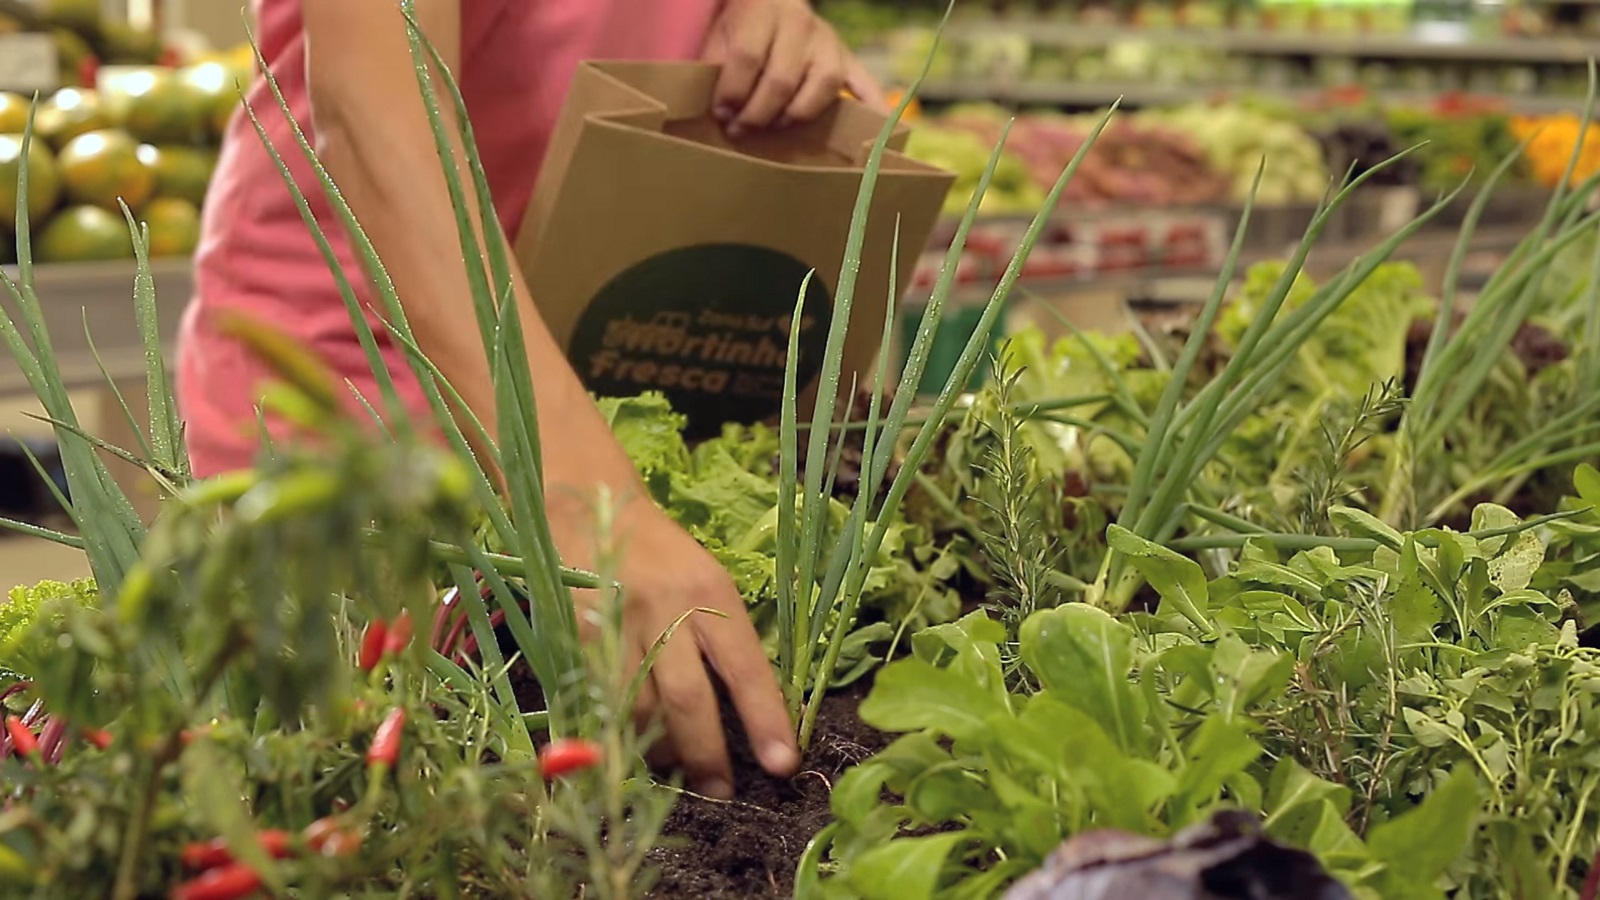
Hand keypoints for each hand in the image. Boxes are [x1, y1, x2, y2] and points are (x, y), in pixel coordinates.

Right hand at [551, 491, 798, 798]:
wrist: (589, 507)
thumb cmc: (663, 555)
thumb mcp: (707, 582)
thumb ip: (725, 640)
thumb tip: (750, 713)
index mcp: (710, 592)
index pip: (745, 667)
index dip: (765, 719)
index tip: (782, 764)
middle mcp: (665, 608)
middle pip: (687, 699)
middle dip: (706, 755)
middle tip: (721, 792)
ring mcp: (615, 625)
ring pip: (637, 709)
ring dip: (658, 750)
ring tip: (673, 769)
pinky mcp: (577, 638)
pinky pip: (597, 702)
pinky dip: (613, 733)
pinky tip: (625, 749)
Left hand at [702, 0, 860, 136]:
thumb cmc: (743, 24)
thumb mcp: (722, 34)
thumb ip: (717, 66)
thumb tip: (720, 112)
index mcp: (763, 11)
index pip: (748, 57)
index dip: (732, 91)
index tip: (721, 113)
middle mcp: (801, 24)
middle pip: (782, 79)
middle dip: (757, 113)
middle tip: (740, 130)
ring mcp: (829, 42)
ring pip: (822, 86)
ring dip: (796, 115)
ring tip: (778, 125)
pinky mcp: (847, 58)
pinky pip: (865, 83)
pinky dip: (872, 106)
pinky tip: (876, 127)